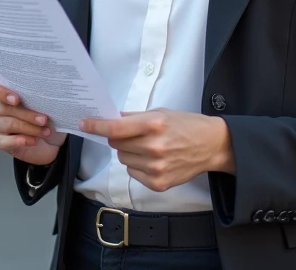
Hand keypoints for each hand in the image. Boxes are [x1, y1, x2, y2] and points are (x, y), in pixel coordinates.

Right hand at [0, 81, 66, 166]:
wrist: (51, 140)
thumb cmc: (45, 115)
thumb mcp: (43, 104)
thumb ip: (37, 96)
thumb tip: (45, 93)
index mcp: (4, 94)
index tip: (17, 99)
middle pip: (3, 108)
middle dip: (26, 114)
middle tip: (44, 119)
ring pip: (8, 124)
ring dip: (29, 127)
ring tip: (45, 131)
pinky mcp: (1, 142)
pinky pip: (5, 142)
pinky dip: (20, 141)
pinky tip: (33, 141)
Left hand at [79, 109, 233, 192]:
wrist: (211, 146)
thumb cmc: (186, 125)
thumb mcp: (161, 113)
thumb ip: (134, 117)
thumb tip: (110, 119)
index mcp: (154, 125)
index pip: (115, 128)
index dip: (96, 126)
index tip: (84, 124)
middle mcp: (154, 147)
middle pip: (116, 144)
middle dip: (118, 137)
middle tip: (134, 134)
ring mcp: (156, 167)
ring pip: (122, 159)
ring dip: (129, 152)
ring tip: (148, 147)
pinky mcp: (158, 183)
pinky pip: (133, 172)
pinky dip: (137, 165)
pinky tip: (153, 159)